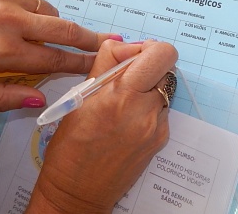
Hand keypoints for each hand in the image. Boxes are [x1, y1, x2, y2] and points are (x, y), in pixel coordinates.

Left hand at [0, 0, 114, 110]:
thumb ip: (1, 97)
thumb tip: (39, 99)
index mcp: (1, 51)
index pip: (55, 59)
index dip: (80, 64)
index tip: (100, 66)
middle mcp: (10, 19)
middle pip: (66, 29)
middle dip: (91, 38)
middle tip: (110, 41)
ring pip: (48, 11)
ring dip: (51, 24)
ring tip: (35, 34)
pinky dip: (28, 7)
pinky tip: (8, 16)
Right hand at [27, 40, 177, 213]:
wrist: (77, 193)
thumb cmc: (70, 147)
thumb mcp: (80, 96)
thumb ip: (106, 62)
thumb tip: (124, 44)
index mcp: (122, 95)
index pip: (162, 54)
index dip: (149, 49)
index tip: (131, 57)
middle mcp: (146, 111)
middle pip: (166, 68)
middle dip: (149, 66)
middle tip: (127, 77)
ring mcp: (157, 128)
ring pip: (165, 89)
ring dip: (149, 87)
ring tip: (123, 103)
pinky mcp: (161, 140)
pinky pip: (162, 110)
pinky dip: (148, 107)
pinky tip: (127, 121)